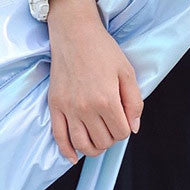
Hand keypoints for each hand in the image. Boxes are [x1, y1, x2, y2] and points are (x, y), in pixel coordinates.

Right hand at [45, 0, 143, 162]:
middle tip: (112, 124)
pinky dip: (66, 151)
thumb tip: (133, 128)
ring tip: (98, 138)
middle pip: (103, 141)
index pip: (121, 133)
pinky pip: (59, 136)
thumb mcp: (127, 72)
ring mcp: (68, 108)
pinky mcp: (54, 105)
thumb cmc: (103, 49)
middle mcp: (86, 108)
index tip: (124, 117)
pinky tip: (74, 156)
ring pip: (82, 144)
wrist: (74, 33)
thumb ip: (134, 102)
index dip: (126, 129)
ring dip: (94, 147)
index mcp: (106, 99)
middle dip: (111, 137)